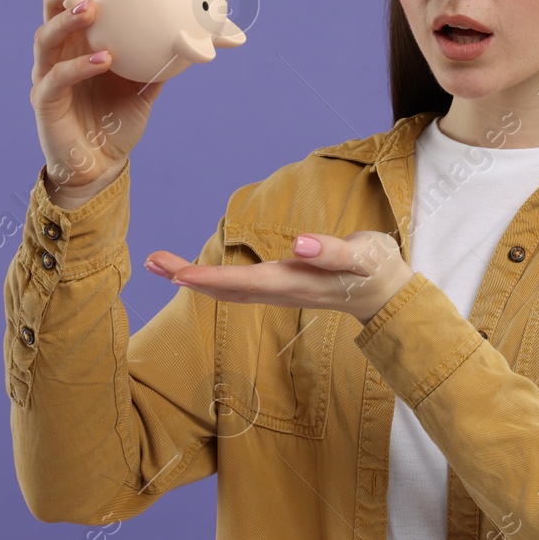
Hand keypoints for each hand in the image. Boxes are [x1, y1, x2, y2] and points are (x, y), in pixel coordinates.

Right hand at [31, 0, 163, 201]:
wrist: (101, 166)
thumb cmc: (118, 122)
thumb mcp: (147, 86)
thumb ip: (164, 61)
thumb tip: (201, 38)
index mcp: (78, 43)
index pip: (77, 0)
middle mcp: (57, 54)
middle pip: (52, 8)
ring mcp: (46, 76)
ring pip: (45, 38)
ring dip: (67, 20)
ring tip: (92, 7)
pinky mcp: (44, 102)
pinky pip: (58, 79)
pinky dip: (80, 65)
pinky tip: (105, 58)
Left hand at [143, 230, 413, 323]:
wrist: (388, 294)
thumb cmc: (376, 270)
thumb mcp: (362, 257)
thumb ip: (331, 252)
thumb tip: (298, 244)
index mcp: (293, 283)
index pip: (242, 283)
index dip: (209, 279)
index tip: (178, 274)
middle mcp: (280, 291)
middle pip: (224, 290)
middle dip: (187, 277)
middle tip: (150, 262)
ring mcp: (279, 292)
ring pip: (227, 290)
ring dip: (193, 279)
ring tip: (160, 265)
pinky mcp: (282, 287)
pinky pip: (237, 287)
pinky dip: (210, 280)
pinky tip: (196, 274)